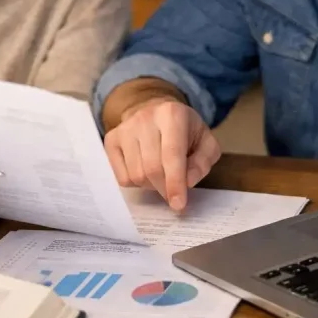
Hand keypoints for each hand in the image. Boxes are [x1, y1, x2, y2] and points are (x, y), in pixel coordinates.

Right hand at [104, 98, 220, 210]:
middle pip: (152, 169)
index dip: (175, 183)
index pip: (171, 155)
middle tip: (174, 193)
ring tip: (161, 175)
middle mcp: (144, 118)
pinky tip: (145, 170)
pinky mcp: (111, 140)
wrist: (157, 111)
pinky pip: (122, 177)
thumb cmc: (185, 131)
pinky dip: (136, 183)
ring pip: (136, 175)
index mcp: (172, 114)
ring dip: (151, 185)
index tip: (178, 205)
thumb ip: (202, 162)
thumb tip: (188, 182)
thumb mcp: (206, 142)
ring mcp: (124, 129)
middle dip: (165, 188)